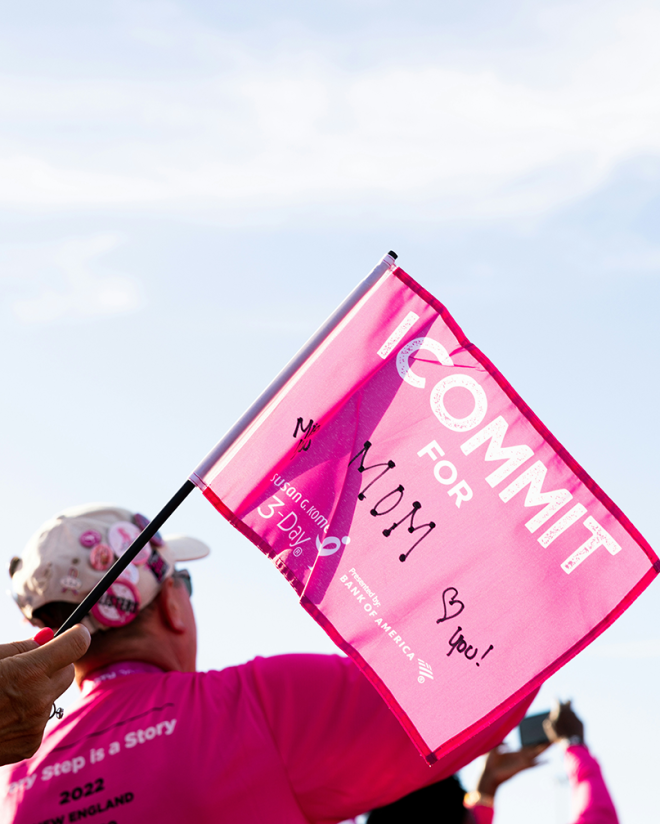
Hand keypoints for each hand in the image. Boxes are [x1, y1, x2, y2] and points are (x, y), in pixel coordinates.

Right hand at [0, 624, 90, 765]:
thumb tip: (48, 636)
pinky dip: (27, 717)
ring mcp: (36, 725)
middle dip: (54, 666)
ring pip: (51, 698)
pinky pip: (39, 721)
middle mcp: (39, 699)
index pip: (77, 644)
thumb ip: (20, 647)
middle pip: (67, 672)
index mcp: (29, 671)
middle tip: (28, 668)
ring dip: (37, 694)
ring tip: (4, 699)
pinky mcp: (30, 745)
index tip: (75, 633)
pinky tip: (2, 719)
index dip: (77, 636)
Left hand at [476, 743, 548, 796]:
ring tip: (555, 743)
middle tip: (554, 736)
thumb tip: (508, 743)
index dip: (535, 740)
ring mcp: (522, 762)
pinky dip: (542, 763)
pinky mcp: (521, 768)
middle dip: (544, 743)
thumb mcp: (495, 748)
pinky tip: (550, 760)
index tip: (543, 734)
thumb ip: (502, 743)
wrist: (486, 775)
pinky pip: (533, 764)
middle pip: (535, 749)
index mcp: (515, 753)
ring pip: (537, 754)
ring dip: (545, 749)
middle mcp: (520, 758)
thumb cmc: (489, 763)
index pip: (528, 745)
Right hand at [543, 700, 583, 743]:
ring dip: (570, 716)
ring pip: (573, 713)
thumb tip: (552, 716)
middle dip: (567, 702)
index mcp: (560, 709)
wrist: (572, 744)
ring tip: (567, 723)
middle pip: (569, 701)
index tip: (554, 701)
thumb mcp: (549, 727)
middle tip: (566, 704)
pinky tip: (572, 729)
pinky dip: (574, 723)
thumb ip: (549, 719)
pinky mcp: (582, 722)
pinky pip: (577, 720)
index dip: (554, 700)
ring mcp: (576, 716)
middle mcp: (569, 710)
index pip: (556, 699)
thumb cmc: (559, 735)